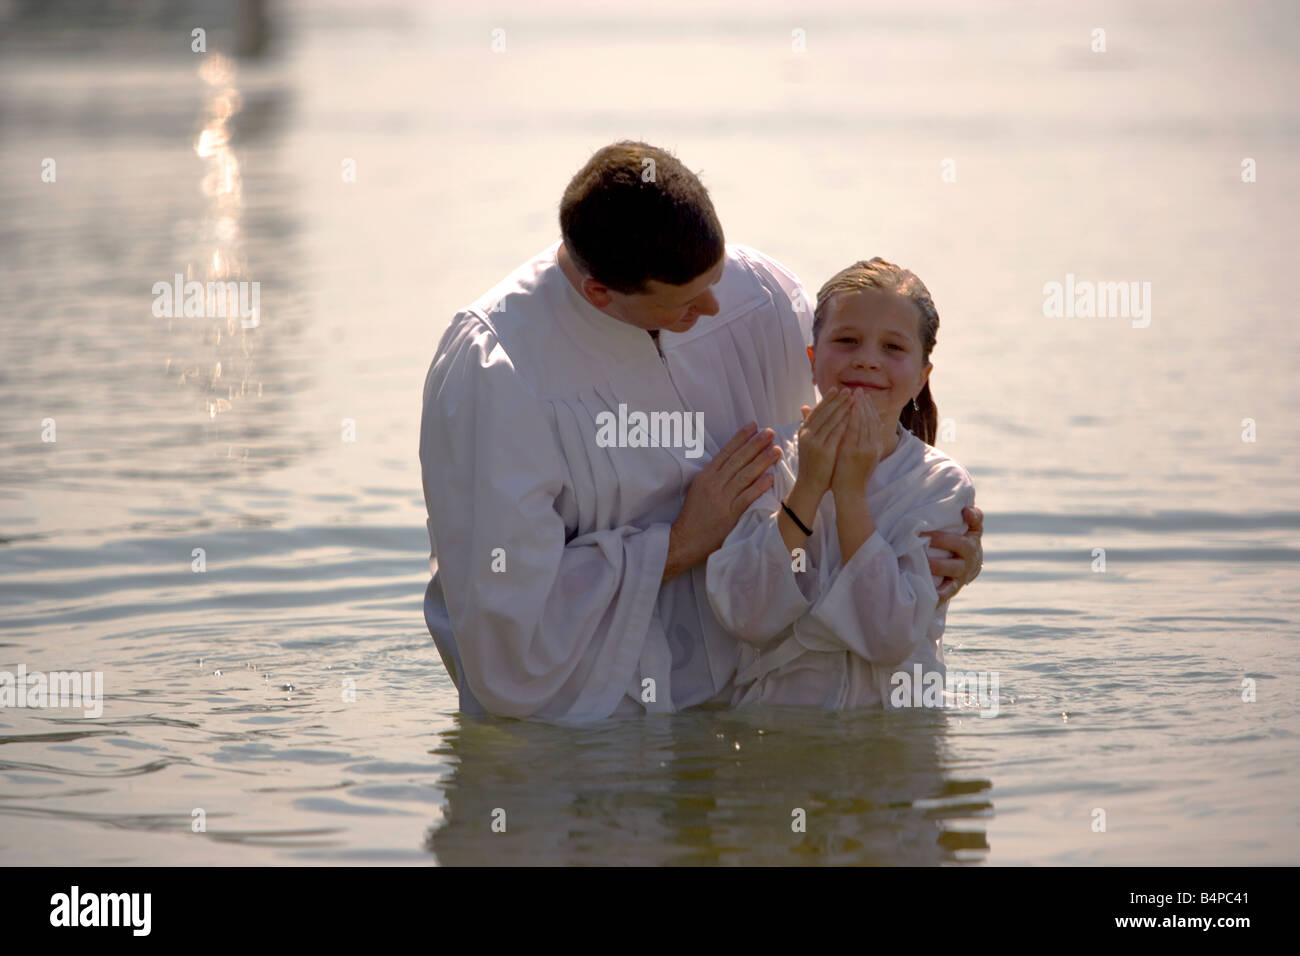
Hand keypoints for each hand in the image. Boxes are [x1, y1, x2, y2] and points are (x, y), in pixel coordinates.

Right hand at [664, 422, 780, 580]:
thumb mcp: (699, 489)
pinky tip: (771, 477)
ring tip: (776, 450)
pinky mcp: (730, 514)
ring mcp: (722, 498)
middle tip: (769, 432)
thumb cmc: (693, 515)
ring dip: (762, 461)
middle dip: (755, 444)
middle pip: (738, 460)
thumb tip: (732, 463)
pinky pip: (747, 497)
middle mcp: (714, 484)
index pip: (726, 452)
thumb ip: (714, 476)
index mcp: (706, 476)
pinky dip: (759, 486)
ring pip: (745, 475)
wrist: (685, 539)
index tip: (753, 426)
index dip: (740, 438)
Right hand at [795, 388, 851, 494]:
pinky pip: (836, 433)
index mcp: (803, 431)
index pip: (817, 410)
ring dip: (843, 408)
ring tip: (853, 399)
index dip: (827, 399)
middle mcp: (807, 435)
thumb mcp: (808, 442)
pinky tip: (853, 416)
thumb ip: (809, 425)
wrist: (810, 485)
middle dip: (837, 400)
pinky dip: (845, 423)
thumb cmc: (813, 464)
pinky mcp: (823, 451)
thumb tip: (806, 407)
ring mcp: (814, 443)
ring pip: (831, 420)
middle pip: (824, 412)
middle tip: (849, 390)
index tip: (837, 389)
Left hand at [830, 391, 887, 497]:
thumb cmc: (853, 476)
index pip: (875, 423)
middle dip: (866, 404)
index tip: (865, 397)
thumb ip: (864, 442)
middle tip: (860, 390)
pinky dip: (853, 418)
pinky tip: (849, 408)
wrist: (850, 493)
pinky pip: (855, 432)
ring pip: (865, 423)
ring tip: (854, 394)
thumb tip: (865, 428)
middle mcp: (873, 447)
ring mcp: (865, 449)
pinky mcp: (855, 453)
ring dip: (860, 407)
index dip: (871, 409)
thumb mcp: (863, 457)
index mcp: (875, 447)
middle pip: (872, 420)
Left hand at [923, 504, 983, 602]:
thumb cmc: (956, 541)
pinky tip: (930, 592)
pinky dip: (939, 593)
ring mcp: (963, 571)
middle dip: (943, 540)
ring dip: (938, 565)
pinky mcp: (954, 586)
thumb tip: (965, 508)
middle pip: (961, 545)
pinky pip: (948, 590)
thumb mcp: (961, 526)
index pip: (976, 522)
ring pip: (954, 568)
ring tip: (923, 561)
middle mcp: (971, 553)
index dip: (972, 517)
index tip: (965, 512)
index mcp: (972, 536)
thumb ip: (961, 515)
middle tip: (924, 536)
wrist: (965, 568)